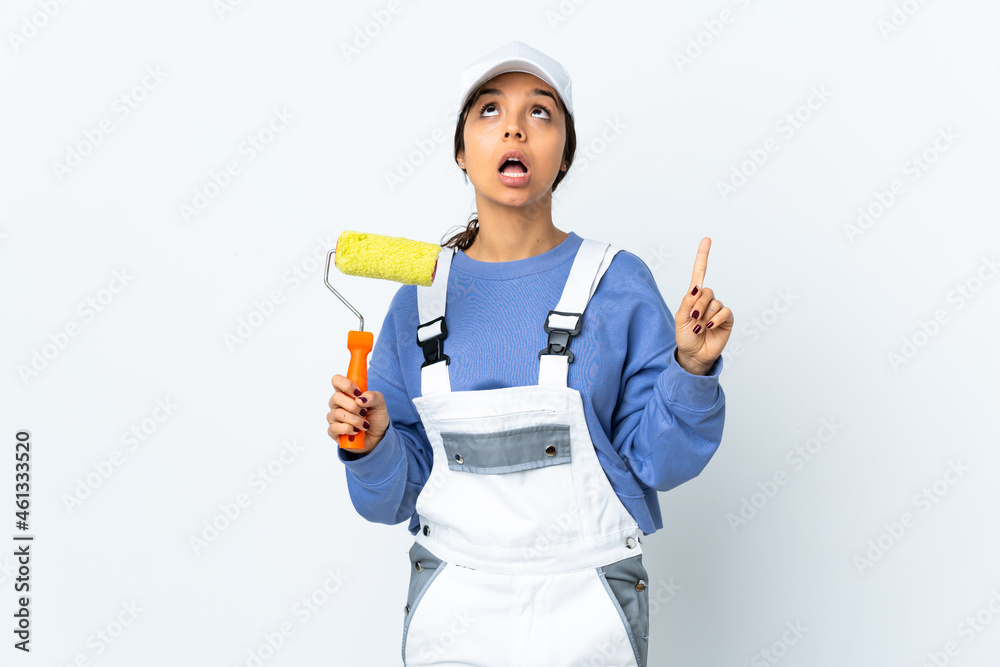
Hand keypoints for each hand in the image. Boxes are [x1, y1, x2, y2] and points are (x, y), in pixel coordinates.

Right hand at [327, 374, 388, 454]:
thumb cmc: (376, 417)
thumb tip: (360, 399)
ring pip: (337, 414)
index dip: (346, 384)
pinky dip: (348, 429)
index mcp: (346, 393)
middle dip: (353, 406)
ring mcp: (333, 418)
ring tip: (365, 425)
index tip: (358, 393)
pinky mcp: (333, 432)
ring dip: (355, 420)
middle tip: (364, 412)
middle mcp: (337, 404)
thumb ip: (372, 396)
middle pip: (336, 397)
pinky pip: (334, 428)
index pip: (337, 380)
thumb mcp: (380, 403)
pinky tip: (356, 431)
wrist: (378, 436)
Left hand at [675, 237, 733, 373]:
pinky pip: (724, 312)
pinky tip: (710, 327)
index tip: (707, 239)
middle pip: (706, 290)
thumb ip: (687, 303)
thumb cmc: (685, 337)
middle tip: (693, 318)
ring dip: (705, 316)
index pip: (699, 273)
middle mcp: (707, 300)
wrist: (694, 355)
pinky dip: (716, 319)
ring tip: (700, 328)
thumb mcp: (680, 319)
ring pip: (714, 302)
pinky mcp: (727, 319)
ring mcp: (717, 309)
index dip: (703, 256)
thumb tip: (696, 289)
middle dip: (698, 304)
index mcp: (693, 297)